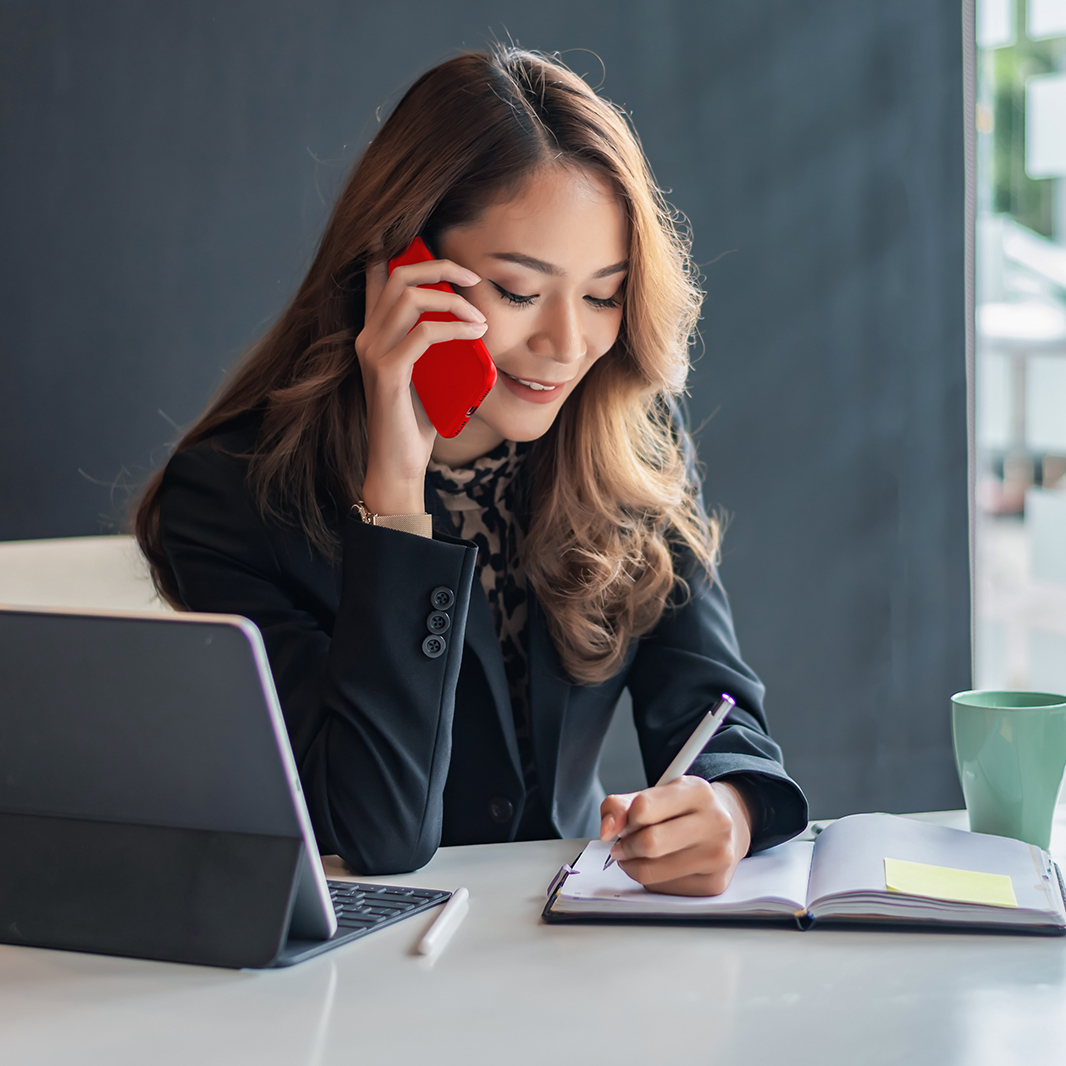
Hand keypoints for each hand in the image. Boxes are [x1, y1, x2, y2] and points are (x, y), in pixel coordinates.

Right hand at [354, 255, 487, 514]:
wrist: (399, 464)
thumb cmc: (417, 421)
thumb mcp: (431, 373)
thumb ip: (439, 345)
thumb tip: (475, 320)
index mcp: (374, 333)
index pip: (376, 275)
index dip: (394, 247)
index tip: (423, 238)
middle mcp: (367, 336)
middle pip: (398, 275)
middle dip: (440, 266)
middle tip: (474, 278)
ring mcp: (373, 353)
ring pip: (410, 298)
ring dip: (453, 300)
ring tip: (480, 318)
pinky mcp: (387, 372)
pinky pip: (423, 334)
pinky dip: (454, 328)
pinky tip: (474, 335)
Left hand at [599, 777, 751, 895]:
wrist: (726, 827)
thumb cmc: (684, 810)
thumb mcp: (655, 795)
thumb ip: (621, 806)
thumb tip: (606, 831)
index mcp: (698, 792)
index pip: (643, 808)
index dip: (624, 820)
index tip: (623, 824)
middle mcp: (715, 822)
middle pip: (649, 843)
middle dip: (626, 847)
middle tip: (622, 846)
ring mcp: (718, 855)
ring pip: (653, 872)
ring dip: (634, 866)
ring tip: (638, 855)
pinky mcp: (715, 884)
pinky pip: (664, 889)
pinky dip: (652, 880)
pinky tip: (661, 866)